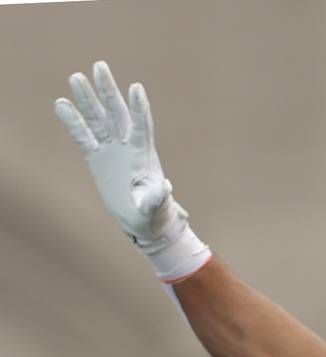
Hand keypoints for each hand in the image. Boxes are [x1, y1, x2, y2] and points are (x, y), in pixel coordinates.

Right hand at [56, 61, 178, 245]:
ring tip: (76, 77)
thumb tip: (165, 187)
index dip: (138, 108)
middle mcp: (126, 146)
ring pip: (98, 120)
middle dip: (108, 91)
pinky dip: (72, 122)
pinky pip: (82, 136)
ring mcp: (110, 150)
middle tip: (99, 67)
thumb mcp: (157, 208)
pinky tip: (60, 104)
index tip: (136, 87)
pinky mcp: (96, 158)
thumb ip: (157, 197)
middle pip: (117, 113)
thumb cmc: (154, 214)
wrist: (141, 221)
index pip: (140, 126)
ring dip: (87, 100)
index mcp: (143, 155)